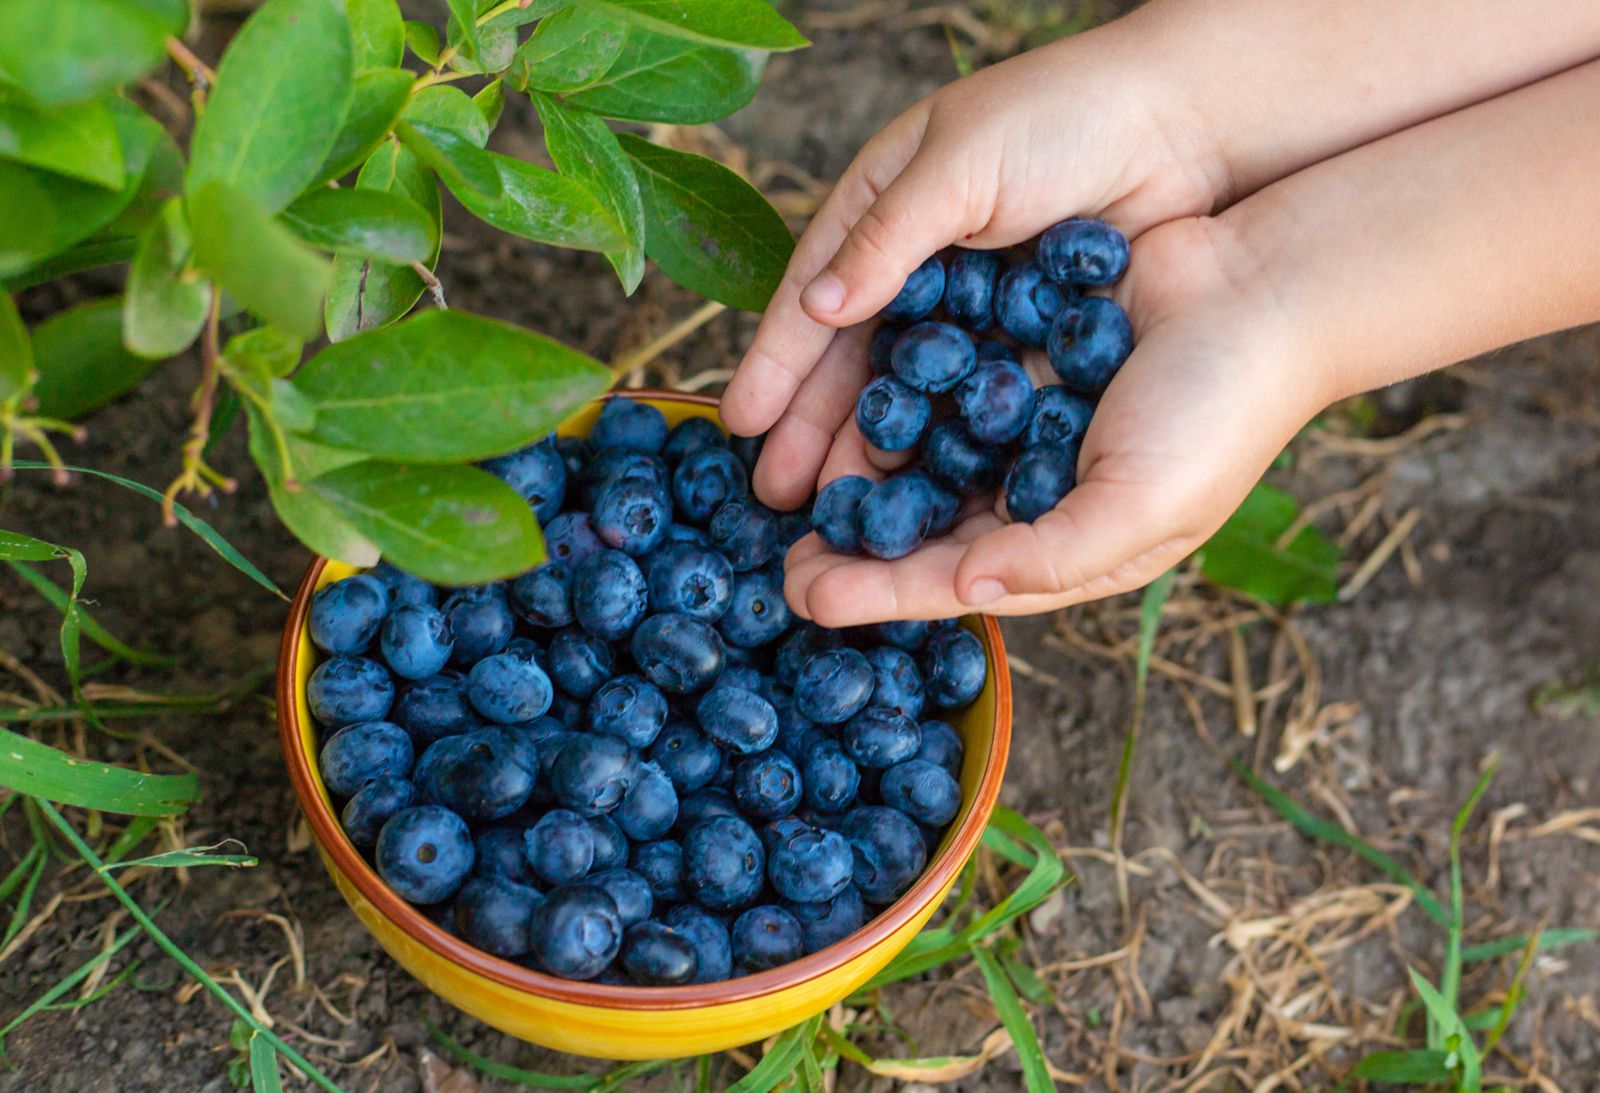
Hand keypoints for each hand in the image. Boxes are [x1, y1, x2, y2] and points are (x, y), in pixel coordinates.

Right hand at [719, 26, 1224, 510]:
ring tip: (838, 506)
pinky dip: (942, 439)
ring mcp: (970, 302)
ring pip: (905, 386)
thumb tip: (816, 309)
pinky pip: (968, 395)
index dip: (776, 361)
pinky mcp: (1024, 332)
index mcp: (881, 204)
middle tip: (777, 494)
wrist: (1188, 118)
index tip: (742, 422)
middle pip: (851, 356)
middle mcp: (916, 260)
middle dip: (812, 426)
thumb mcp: (962, 166)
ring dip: (870, 445)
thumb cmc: (1066, 115)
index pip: (812, 293)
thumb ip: (888, 240)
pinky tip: (920, 483)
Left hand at [779, 218, 1330, 623]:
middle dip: (856, 546)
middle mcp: (1035, 490)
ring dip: (863, 474)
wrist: (1266, 286)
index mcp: (1067, 542)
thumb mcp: (1146, 505)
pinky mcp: (1015, 353)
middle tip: (778, 554)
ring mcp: (1021, 421)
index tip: (807, 597)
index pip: (955, 580)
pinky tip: (842, 398)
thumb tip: (970, 586)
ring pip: (921, 458)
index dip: (881, 592)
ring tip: (792, 482)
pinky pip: (941, 383)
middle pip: (924, 529)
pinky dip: (896, 397)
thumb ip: (1056, 554)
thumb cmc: (1222, 411)